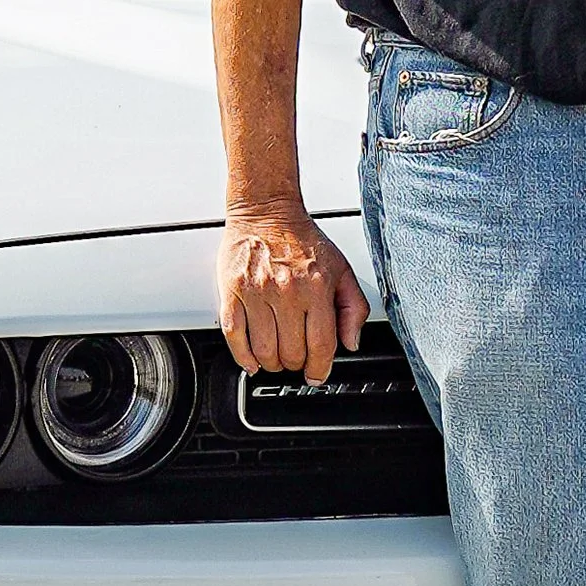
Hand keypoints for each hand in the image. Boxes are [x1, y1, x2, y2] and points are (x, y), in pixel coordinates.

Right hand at [217, 201, 369, 383]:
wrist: (266, 210)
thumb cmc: (303, 240)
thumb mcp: (341, 269)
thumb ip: (353, 307)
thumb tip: (351, 342)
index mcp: (316, 287)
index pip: (320, 345)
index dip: (320, 368)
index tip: (317, 375)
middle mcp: (286, 291)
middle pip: (291, 352)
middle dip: (296, 365)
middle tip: (296, 360)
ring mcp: (256, 292)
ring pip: (264, 350)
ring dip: (272, 363)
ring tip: (276, 358)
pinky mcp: (232, 291)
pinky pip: (234, 335)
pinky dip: (243, 356)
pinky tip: (252, 361)